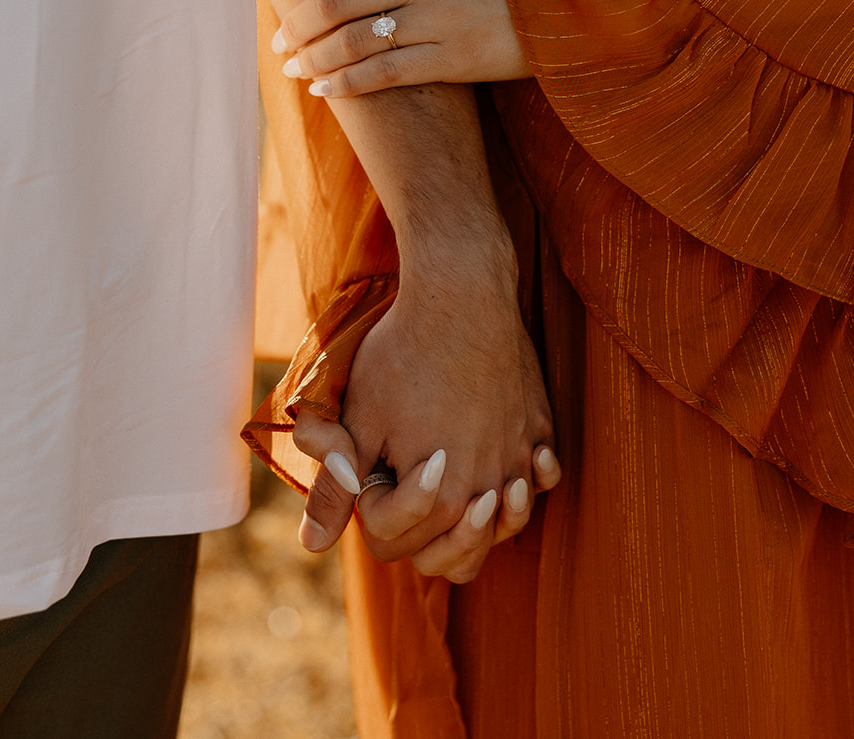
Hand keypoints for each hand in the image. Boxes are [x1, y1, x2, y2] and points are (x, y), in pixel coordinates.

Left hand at [268, 0, 529, 97]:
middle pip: (335, 1)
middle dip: (296, 24)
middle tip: (278, 40)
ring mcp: (438, 18)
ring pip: (353, 41)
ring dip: (313, 59)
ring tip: (293, 69)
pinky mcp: (454, 59)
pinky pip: (385, 75)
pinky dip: (347, 85)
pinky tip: (326, 90)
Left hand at [290, 262, 559, 582]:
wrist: (460, 297)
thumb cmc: (400, 358)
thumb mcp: (358, 423)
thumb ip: (337, 489)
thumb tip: (311, 544)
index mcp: (438, 498)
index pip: (399, 545)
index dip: (374, 513)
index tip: (376, 470)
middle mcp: (488, 491)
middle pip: (457, 556)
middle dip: (424, 535)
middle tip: (411, 491)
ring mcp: (520, 461)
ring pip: (505, 527)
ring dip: (479, 522)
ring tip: (457, 490)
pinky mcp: (539, 430)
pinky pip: (542, 479)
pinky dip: (527, 482)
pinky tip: (507, 466)